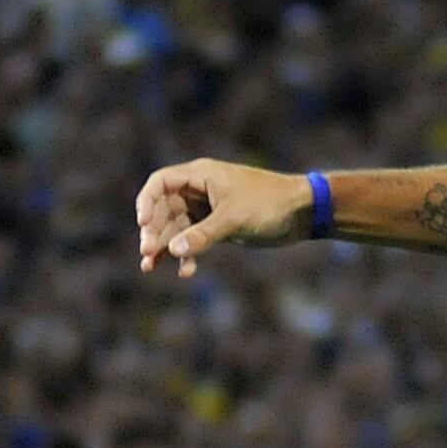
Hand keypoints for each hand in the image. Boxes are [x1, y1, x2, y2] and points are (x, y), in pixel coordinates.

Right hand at [136, 160, 311, 276]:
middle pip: (164, 209)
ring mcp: (209, 209)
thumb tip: (172, 250)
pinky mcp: (220, 227)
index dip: (146, 203)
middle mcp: (200, 190)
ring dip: (165, 246)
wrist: (303, 213)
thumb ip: (202, 235)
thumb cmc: (269, 205)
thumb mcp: (233, 220)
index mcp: (200, 176)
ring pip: (178, 227)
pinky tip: (185, 271)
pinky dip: (189, 253)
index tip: (142, 225)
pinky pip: (196, 240)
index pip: (160, 184)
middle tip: (146, 254)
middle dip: (154, 231)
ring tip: (149, 267)